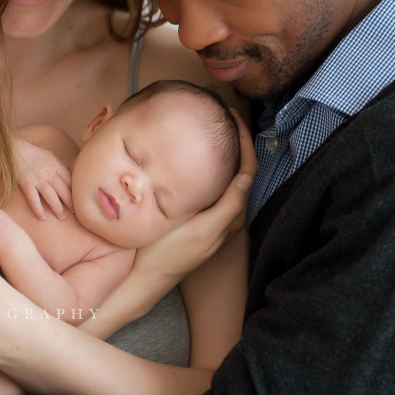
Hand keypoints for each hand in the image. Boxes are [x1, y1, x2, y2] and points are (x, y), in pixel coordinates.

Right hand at [15, 137, 72, 219]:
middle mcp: (49, 172)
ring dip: (57, 208)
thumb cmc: (33, 154)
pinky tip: (42, 218)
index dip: (75, 191)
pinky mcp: (26, 183)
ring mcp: (37, 179)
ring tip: (62, 217)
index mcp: (56, 165)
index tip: (79, 200)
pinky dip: (38, 209)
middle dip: (70, 202)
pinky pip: (33, 198)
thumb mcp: (50, 157)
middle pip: (63, 189)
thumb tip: (70, 179)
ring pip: (51, 196)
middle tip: (76, 212)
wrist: (14, 150)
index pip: (69, 180)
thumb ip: (59, 168)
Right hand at [131, 109, 256, 282]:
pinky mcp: (200, 220)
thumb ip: (227, 207)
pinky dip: (213, 169)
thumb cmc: (168, 253)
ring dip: (225, 154)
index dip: (245, 141)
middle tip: (223, 118)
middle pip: (241, 171)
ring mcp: (214, 219)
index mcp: (231, 216)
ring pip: (228, 179)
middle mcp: (228, 217)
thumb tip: (246, 179)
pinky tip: (196, 160)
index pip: (247, 170)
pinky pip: (215, 188)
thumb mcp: (200, 231)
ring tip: (213, 131)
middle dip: (237, 144)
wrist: (146, 276)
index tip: (232, 118)